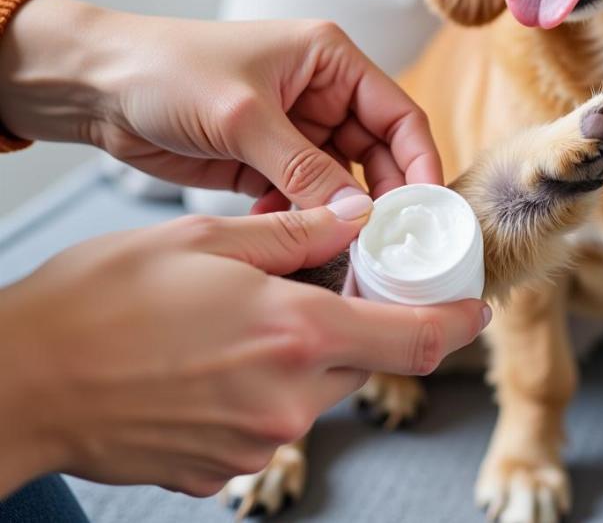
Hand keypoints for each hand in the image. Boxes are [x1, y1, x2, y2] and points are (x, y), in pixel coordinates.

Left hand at [0, 0, 440, 205]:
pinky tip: (285, 238)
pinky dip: (300, 220)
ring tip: (340, 250)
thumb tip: (356, 214)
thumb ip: (302, 166)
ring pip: (340, 182)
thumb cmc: (169, 70)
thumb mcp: (243, 115)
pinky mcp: (265, 162)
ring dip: (339, 215)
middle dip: (383, 196)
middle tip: (390, 243)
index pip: (397, 113)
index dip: (419, 161)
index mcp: (329, 60)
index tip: (430, 208)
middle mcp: (320, 94)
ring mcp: (294, 131)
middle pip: (376, 153)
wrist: (97, 86)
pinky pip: (302, 198)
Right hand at [0, 202, 488, 496]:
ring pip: (317, 387)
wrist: (25, 382)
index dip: (453, 323)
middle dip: (358, 322)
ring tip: (246, 317)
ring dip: (305, 350)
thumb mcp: (207, 239)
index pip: (411, 339)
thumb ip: (293, 232)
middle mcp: (286, 399)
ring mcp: (254, 442)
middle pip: (362, 359)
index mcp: (294, 334)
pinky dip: (264, 384)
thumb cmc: (106, 299)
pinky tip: (212, 357)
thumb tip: (353, 217)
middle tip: (327, 286)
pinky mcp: (221, 470)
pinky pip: (270, 418)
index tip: (474, 308)